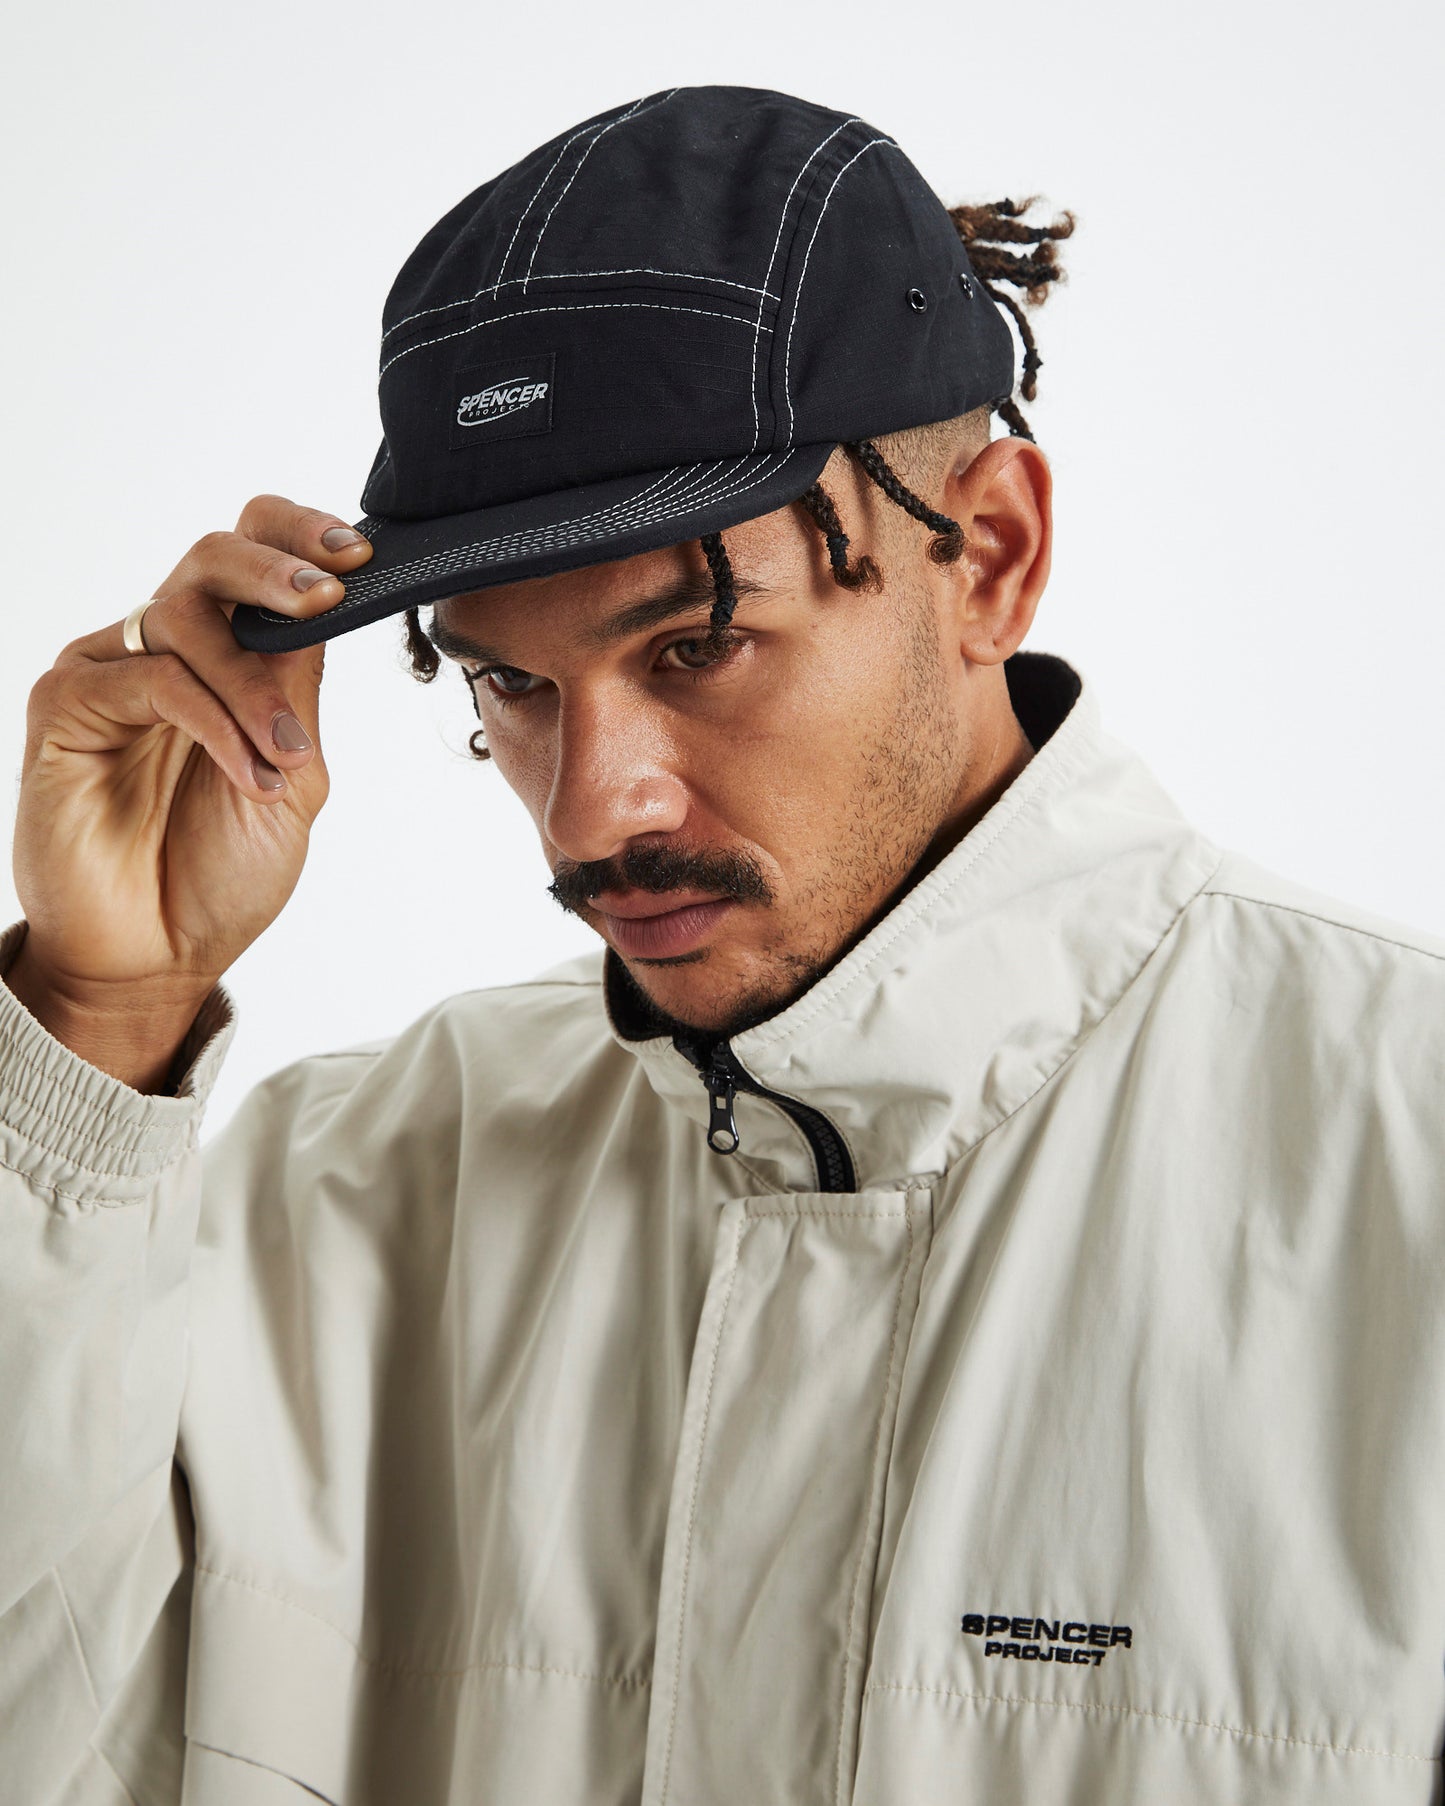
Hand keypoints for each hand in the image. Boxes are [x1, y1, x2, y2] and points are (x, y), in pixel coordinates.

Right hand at [7, 495, 371, 1087]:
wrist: (159, 958)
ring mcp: (110, 674)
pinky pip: (153, 680)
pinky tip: (252, 774)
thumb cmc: (221, 874)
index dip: (299, 537)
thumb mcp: (294, 776)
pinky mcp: (66, 706)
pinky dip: (216, 722)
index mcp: (224, 660)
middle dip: (279, 568)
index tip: (361, 551)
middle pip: (212, 557)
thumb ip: (300, 692)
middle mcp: (163, 653)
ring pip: (184, 617)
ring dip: (254, 684)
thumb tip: (327, 605)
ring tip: (288, 757)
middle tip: (329, 593)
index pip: (249, 559)